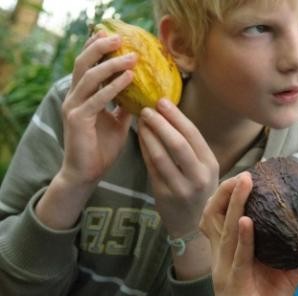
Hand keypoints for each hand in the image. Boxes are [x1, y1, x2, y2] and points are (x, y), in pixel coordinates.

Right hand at [60, 31, 134, 185]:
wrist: (86, 174)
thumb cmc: (101, 148)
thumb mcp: (117, 122)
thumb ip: (124, 105)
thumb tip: (141, 92)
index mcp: (82, 96)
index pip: (87, 66)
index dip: (97, 49)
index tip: (114, 36)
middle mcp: (74, 98)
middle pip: (83, 64)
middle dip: (100, 48)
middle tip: (118, 38)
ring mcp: (73, 108)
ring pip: (89, 78)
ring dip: (111, 65)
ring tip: (131, 57)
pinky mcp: (77, 120)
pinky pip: (96, 99)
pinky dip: (113, 87)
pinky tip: (129, 79)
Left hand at [138, 100, 218, 278]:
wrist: (191, 224)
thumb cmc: (196, 189)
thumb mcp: (203, 169)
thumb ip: (191, 147)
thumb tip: (170, 115)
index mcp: (211, 164)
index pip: (193, 135)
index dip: (176, 116)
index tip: (162, 101)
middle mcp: (199, 176)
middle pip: (179, 144)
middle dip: (161, 123)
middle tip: (147, 108)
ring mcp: (181, 187)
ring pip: (162, 156)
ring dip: (149, 135)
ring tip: (140, 120)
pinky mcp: (164, 195)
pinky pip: (151, 168)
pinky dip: (144, 150)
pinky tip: (139, 137)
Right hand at [201, 173, 297, 295]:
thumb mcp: (285, 272)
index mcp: (228, 252)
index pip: (219, 217)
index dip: (228, 195)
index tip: (248, 175)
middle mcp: (221, 257)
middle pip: (213, 217)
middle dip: (225, 192)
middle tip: (245, 174)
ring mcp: (224, 270)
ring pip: (224, 231)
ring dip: (234, 204)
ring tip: (244, 182)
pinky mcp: (233, 283)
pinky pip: (237, 257)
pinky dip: (243, 238)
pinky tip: (247, 222)